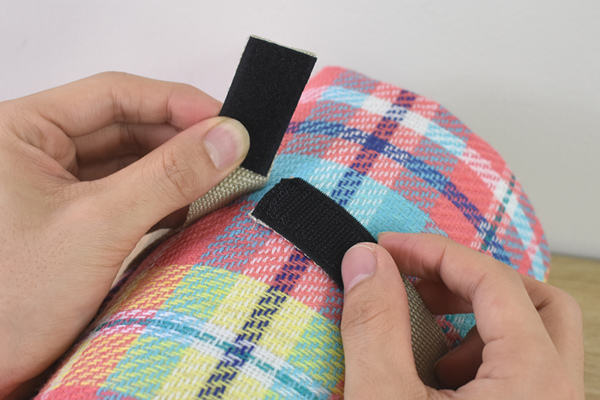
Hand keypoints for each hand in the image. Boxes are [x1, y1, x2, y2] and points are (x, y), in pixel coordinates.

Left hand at [0, 73, 248, 397]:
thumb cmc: (7, 301)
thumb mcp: (98, 226)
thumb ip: (168, 177)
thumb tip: (225, 139)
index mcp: (20, 132)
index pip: (112, 95)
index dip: (175, 102)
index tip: (223, 119)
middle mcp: (37, 152)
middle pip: (127, 126)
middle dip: (182, 139)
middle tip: (229, 152)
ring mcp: (58, 187)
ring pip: (132, 160)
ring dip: (177, 169)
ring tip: (220, 177)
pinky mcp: (77, 218)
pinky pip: (129, 193)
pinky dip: (165, 197)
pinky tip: (194, 203)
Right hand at [340, 233, 583, 398]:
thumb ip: (373, 326)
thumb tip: (366, 260)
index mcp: (534, 383)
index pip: (495, 281)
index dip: (434, 252)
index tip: (389, 249)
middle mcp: (558, 397)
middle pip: (539, 302)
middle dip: (472, 280)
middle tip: (419, 280)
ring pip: (535, 338)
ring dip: (477, 319)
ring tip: (425, 330)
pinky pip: (523, 373)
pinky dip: (481, 356)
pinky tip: (437, 377)